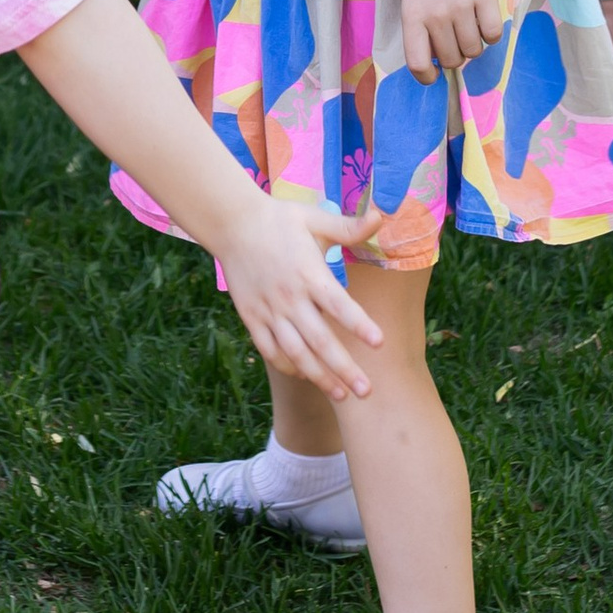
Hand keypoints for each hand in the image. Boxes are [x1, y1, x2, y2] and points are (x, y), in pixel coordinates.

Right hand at [215, 204, 384, 403]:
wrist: (231, 224)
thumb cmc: (279, 220)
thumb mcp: (315, 219)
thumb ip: (348, 227)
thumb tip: (381, 217)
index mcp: (309, 273)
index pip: (338, 304)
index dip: (359, 325)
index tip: (379, 343)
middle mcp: (290, 297)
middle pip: (320, 340)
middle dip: (343, 368)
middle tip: (366, 392)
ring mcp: (269, 311)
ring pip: (295, 352)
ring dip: (318, 376)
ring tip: (340, 395)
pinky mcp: (251, 317)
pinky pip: (269, 349)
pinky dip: (287, 366)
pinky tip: (304, 376)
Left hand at [400, 0, 506, 79]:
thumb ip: (421, 29)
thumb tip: (438, 62)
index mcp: (412, 15)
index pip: (418, 63)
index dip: (426, 77)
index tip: (433, 75)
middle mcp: (436, 14)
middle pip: (452, 60)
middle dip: (453, 55)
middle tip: (452, 38)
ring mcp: (462, 6)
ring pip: (474, 50)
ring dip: (472, 45)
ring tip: (467, 26)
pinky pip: (493, 34)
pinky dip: (490, 33)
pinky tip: (483, 18)